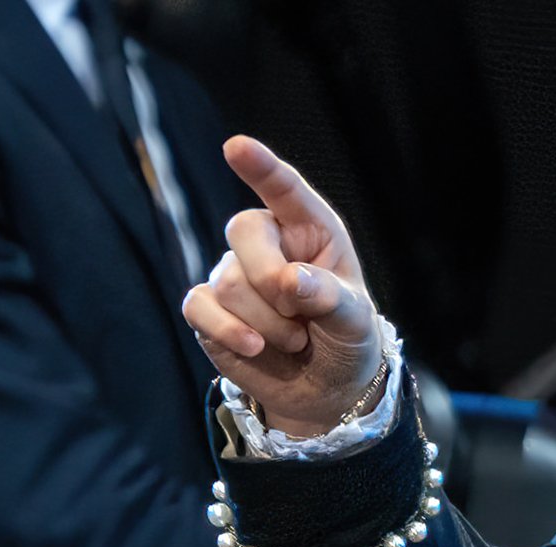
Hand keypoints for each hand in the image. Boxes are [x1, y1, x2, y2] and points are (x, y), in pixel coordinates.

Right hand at [182, 136, 380, 436]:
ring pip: (228, 282)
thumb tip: (288, 280)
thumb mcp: (355, 320)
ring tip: (296, 340)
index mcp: (310, 230)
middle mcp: (269, 243)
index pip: (285, 190)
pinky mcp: (209, 309)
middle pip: (243, 231)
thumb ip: (328, 296)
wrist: (327, 389)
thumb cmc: (346, 340)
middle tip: (302, 318)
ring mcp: (234, 273)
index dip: (261, 168)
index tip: (237, 147)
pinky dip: (228, 330)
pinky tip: (254, 347)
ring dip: (267, 323)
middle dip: (271, 278)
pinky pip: (199, 306)